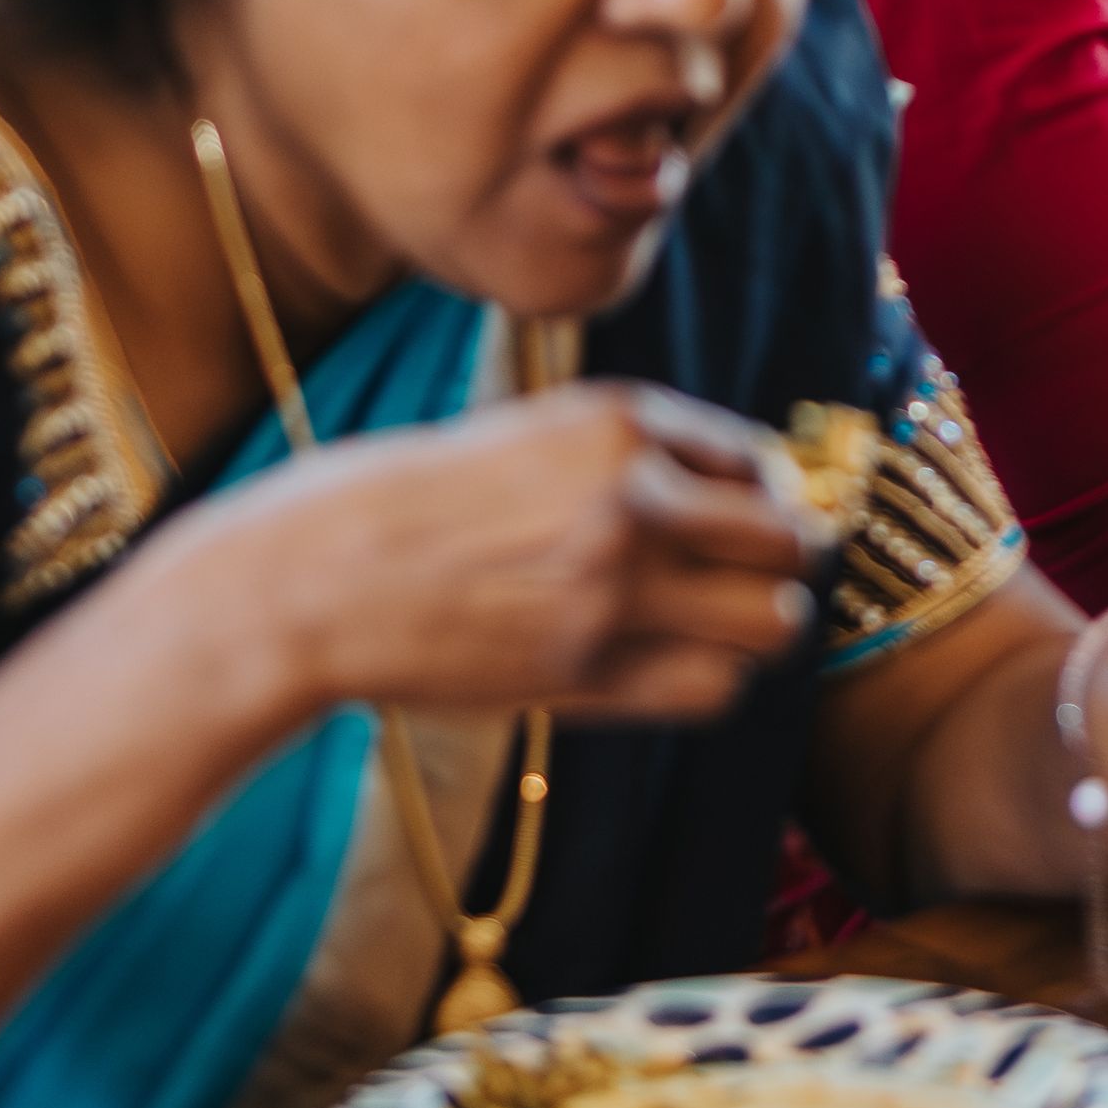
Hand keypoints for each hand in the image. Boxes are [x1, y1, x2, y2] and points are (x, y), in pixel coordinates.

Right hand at [192, 378, 823, 730]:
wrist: (316, 579)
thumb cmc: (410, 501)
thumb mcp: (529, 435)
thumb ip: (626, 453)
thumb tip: (728, 490)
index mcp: (618, 420)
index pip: (759, 462)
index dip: (761, 496)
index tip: (742, 518)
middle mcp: (635, 497)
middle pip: (791, 542)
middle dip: (777, 560)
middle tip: (739, 575)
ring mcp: (617, 590)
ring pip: (774, 622)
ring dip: (755, 624)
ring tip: (710, 624)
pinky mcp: (589, 670)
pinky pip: (714, 687)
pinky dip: (708, 680)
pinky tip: (665, 664)